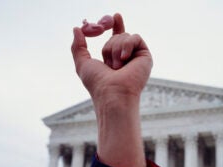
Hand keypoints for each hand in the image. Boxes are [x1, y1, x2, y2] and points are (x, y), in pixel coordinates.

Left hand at [71, 13, 151, 166]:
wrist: (113, 94)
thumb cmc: (98, 83)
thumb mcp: (82, 63)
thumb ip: (78, 46)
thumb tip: (77, 28)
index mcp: (114, 59)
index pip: (116, 38)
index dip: (116, 26)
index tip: (115, 16)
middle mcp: (127, 57)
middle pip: (117, 35)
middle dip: (109, 47)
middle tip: (110, 66)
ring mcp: (136, 57)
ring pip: (125, 35)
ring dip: (116, 49)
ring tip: (118, 67)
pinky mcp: (145, 56)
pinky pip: (135, 37)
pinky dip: (127, 45)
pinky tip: (125, 58)